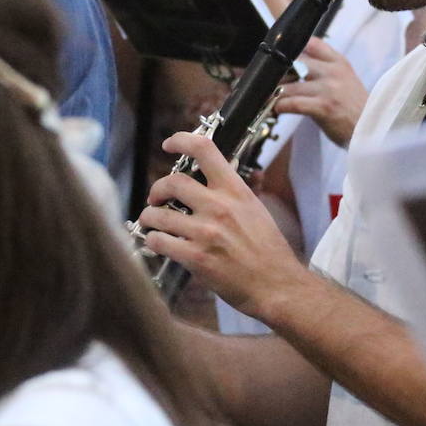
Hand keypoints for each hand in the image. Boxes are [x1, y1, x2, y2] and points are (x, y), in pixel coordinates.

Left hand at [138, 131, 307, 317]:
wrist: (277, 285)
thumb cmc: (269, 250)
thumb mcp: (257, 209)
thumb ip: (236, 192)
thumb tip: (226, 176)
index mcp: (235, 191)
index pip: (204, 150)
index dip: (181, 140)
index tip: (170, 144)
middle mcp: (219, 207)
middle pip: (172, 182)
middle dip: (157, 189)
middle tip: (155, 198)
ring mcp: (205, 233)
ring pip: (158, 214)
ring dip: (149, 217)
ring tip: (151, 221)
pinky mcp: (195, 258)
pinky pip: (159, 242)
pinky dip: (153, 240)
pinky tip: (157, 242)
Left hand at [275, 37, 366, 147]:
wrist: (369, 129)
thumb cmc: (353, 107)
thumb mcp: (345, 79)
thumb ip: (324, 68)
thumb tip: (294, 65)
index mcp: (339, 62)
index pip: (312, 44)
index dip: (293, 48)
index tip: (279, 57)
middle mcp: (334, 72)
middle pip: (296, 63)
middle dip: (278, 73)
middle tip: (267, 81)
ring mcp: (329, 89)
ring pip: (291, 86)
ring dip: (275, 93)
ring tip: (268, 98)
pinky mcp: (324, 107)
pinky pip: (294, 103)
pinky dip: (281, 106)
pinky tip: (277, 109)